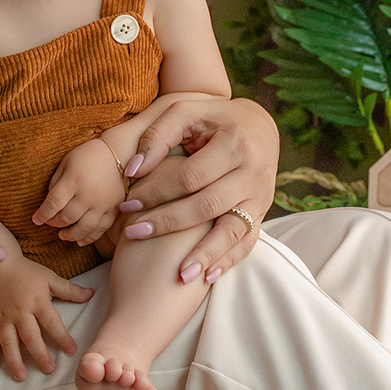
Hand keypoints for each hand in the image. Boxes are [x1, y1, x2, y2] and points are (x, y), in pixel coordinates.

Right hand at [0, 258, 91, 380]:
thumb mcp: (49, 278)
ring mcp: (4, 317)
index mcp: (37, 302)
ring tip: (21, 376)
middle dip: (40, 355)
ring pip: (8, 342)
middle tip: (49, 370)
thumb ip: (69, 289)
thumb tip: (91, 293)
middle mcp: (20, 312)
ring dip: (14, 360)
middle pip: (30, 337)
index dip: (63, 337)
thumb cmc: (26, 272)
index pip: (52, 323)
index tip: (72, 350)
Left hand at [31, 139, 123, 245]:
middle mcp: (88, 194)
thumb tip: (50, 204)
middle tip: (50, 223)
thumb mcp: (66, 162)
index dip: (42, 214)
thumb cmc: (87, 155)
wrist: (117, 152)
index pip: (54, 203)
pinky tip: (80, 241)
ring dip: (71, 235)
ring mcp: (103, 203)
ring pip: (84, 228)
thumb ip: (56, 182)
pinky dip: (90, 237)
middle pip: (67, 217)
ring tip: (62, 235)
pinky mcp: (115, 208)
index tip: (36, 220)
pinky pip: (102, 228)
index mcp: (74, 180)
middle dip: (54, 223)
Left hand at [115, 98, 276, 284]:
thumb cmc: (213, 118)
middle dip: (168, 222)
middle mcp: (252, 172)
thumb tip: (132, 170)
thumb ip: (158, 136)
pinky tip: (207, 277)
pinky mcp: (262, 212)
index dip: (157, 191)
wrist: (259, 125)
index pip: (190, 176)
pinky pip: (247, 241)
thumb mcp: (186, 112)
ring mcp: (260, 196)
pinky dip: (228, 260)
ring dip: (205, 254)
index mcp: (234, 144)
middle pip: (207, 206)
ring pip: (232, 230)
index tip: (128, 203)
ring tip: (180, 275)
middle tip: (134, 233)